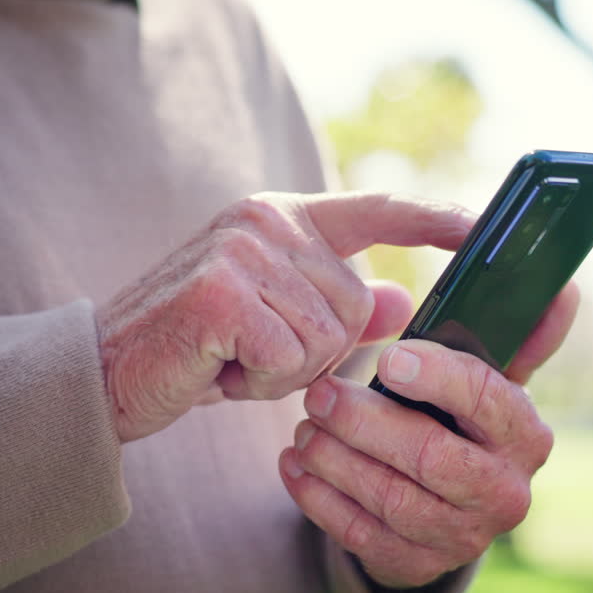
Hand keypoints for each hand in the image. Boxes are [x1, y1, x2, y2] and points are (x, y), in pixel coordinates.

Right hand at [98, 192, 474, 443]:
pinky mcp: (221, 294)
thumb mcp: (274, 324)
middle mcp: (263, 221)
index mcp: (280, 217)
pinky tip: (218, 370)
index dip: (435, 218)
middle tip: (252, 352)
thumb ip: (336, 306)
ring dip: (285, 370)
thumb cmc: (194, 349)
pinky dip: (260, 383)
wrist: (104, 373)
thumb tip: (399, 298)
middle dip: (315, 351)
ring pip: (328, 336)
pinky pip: (290, 359)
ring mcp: (240, 252)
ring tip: (232, 359)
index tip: (487, 224)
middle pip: (356, 303)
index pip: (374, 209)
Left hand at [278, 285, 579, 587]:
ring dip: (335, 459)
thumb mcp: (490, 378)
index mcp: (526, 437)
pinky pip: (359, 535)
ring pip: (390, 498)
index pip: (490, 401)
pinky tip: (293, 464)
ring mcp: (460, 537)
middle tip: (318, 394)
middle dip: (365, 422)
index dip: (438, 377)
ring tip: (303, 426)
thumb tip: (562, 288)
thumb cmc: (460, 419)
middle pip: (431, 456)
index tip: (388, 357)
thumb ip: (520, 332)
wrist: (446, 504)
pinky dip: (318, 497)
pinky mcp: (414, 563)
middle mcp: (503, 493)